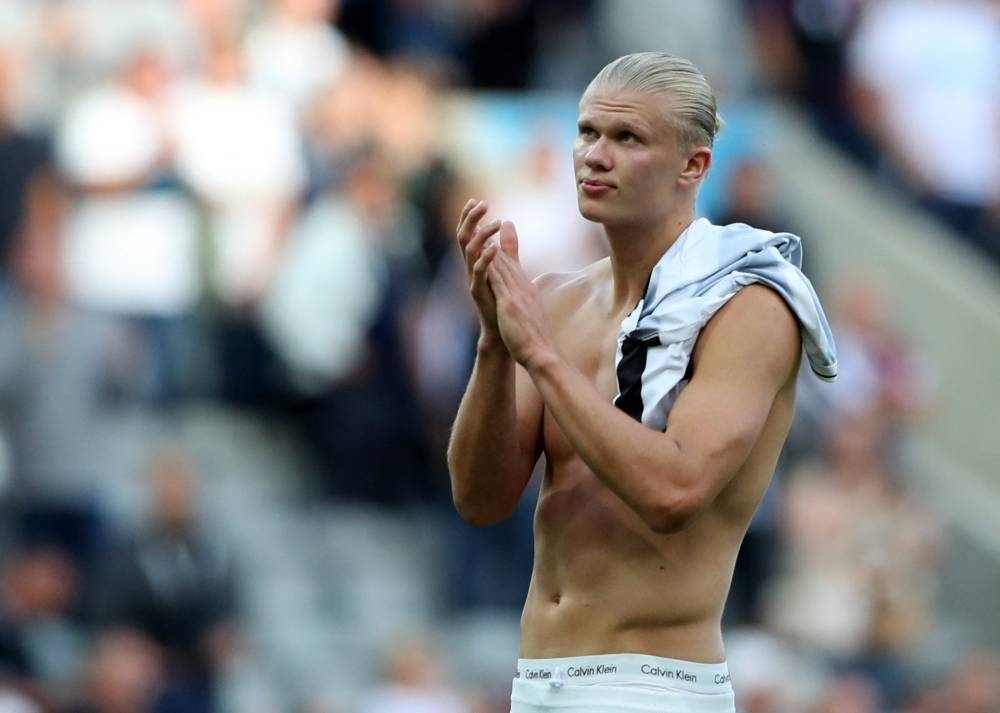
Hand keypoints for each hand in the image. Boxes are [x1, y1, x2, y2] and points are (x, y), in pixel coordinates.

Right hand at [456, 198, 504, 339]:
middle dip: (471, 219)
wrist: (502, 329)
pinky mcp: (479, 292)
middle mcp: (471, 268)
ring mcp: (473, 279)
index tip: (476, 200)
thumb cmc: (503, 299)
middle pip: (464, 237)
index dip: (470, 217)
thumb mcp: (506, 266)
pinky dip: (485, 258)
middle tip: (482, 203)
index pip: (469, 234)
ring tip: (495, 222)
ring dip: (481, 234)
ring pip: (469, 251)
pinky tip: (494, 248)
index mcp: (477, 261)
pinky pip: (479, 272)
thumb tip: (508, 223)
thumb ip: (507, 246)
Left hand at [487, 224, 558, 370]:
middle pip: (506, 258)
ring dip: (489, 244)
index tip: (493, 233)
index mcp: (526, 290)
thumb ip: (526, 301)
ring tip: (478, 227)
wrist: (542, 353)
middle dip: (493, 238)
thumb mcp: (530, 315)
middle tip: (482, 219)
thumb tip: (525, 292)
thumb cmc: (537, 339)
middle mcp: (523, 287)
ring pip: (501, 263)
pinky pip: (497, 279)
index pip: (512, 265)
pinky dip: (490, 263)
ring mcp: (517, 293)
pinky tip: (480, 253)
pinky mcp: (510, 302)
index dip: (501, 247)